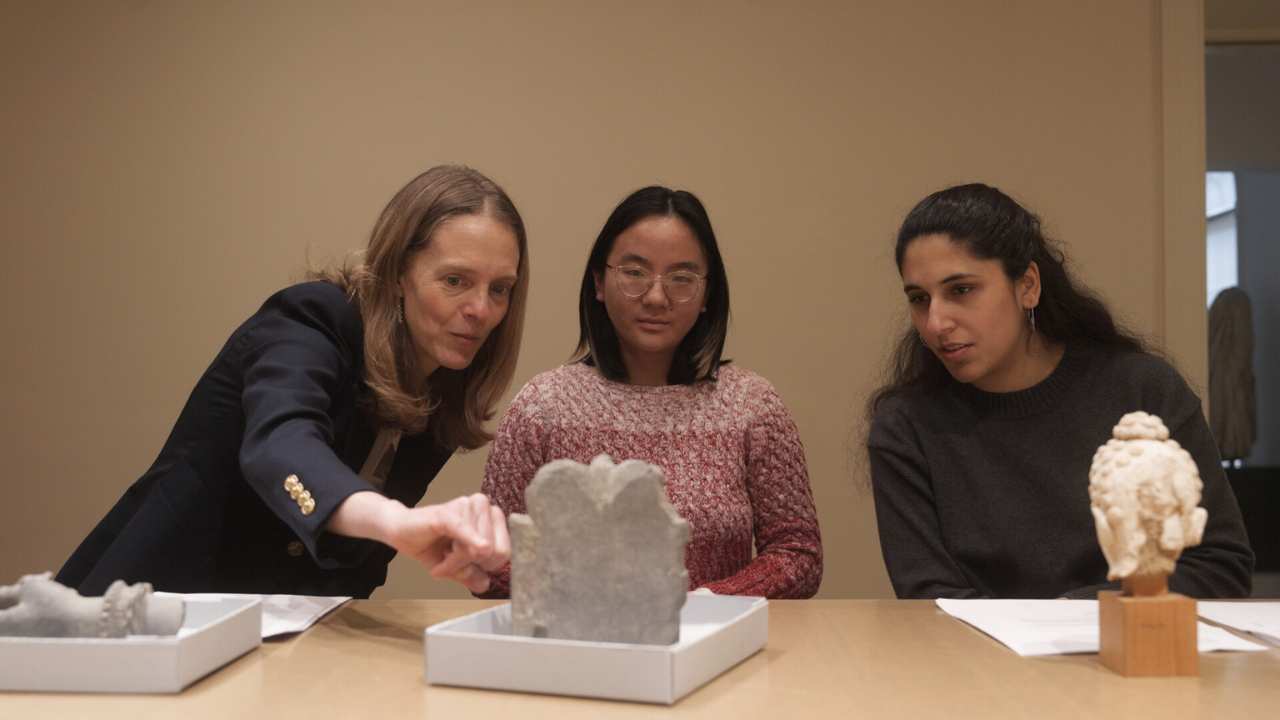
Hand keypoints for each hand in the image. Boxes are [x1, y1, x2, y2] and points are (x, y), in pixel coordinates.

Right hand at [383, 494, 510, 592]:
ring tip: (442, 554)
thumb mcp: (455, 567)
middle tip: (450, 562)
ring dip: (456, 561)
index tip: (468, 567)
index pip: (505, 551)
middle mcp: (482, 506)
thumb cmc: (430, 546)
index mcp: (491, 518)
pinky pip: (464, 535)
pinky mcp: (449, 512)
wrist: (399, 532)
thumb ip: (472, 574)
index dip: (487, 567)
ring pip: (477, 548)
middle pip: (494, 551)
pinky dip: (457, 553)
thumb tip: (486, 584)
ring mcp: (466, 506)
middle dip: (471, 564)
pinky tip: (446, 554)